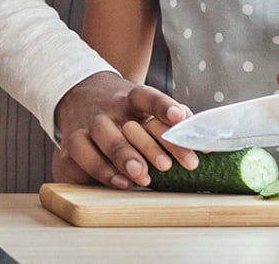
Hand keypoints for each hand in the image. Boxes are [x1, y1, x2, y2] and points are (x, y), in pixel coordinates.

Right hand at [51, 71, 197, 188]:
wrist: (80, 94)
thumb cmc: (124, 109)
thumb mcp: (145, 105)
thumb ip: (172, 120)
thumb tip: (205, 139)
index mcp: (130, 97)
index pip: (148, 97)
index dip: (163, 106)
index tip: (179, 117)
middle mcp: (109, 110)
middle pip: (126, 126)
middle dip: (146, 146)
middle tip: (165, 166)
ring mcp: (88, 125)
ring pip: (101, 139)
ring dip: (122, 158)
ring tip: (143, 177)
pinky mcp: (72, 142)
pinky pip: (82, 157)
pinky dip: (102, 172)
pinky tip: (122, 183)